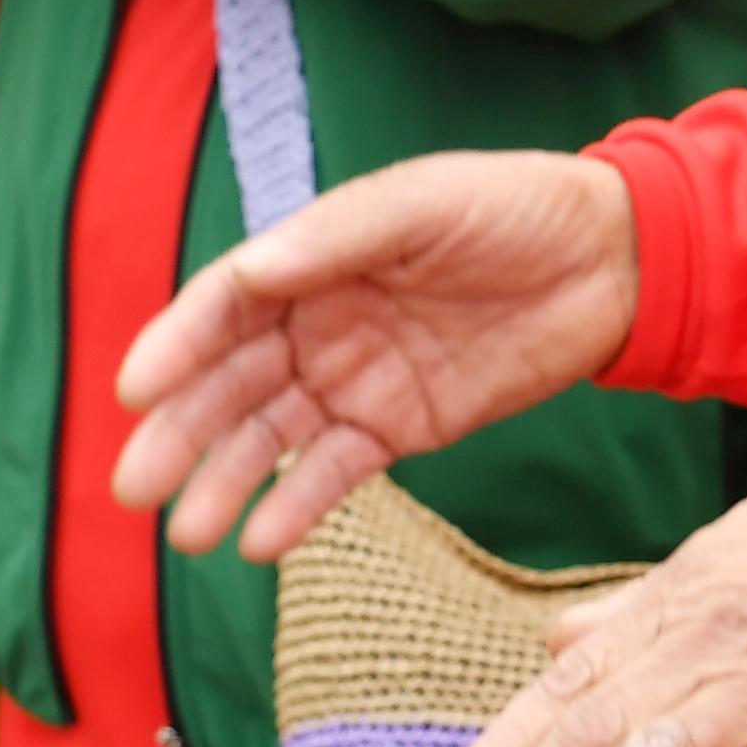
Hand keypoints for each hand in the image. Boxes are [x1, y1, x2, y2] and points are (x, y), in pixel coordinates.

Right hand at [110, 150, 640, 560]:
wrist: (613, 260)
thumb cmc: (513, 207)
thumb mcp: (424, 204)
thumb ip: (339, 237)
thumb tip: (255, 271)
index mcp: (315, 257)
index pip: (225, 306)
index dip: (176, 346)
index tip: (134, 390)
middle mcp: (321, 321)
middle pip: (231, 382)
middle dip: (179, 433)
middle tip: (133, 486)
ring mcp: (359, 378)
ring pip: (273, 438)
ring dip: (226, 482)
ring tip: (187, 532)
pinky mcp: (405, 426)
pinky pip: (339, 472)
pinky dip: (298, 507)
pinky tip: (259, 543)